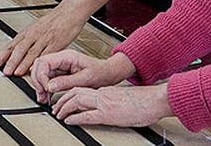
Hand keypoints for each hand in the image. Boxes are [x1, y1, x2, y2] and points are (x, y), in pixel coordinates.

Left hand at [0, 7, 87, 76]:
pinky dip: (41, 61)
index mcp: (28, 32)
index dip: (2, 56)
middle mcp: (34, 35)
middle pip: (20, 49)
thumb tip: (17, 52)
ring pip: (32, 52)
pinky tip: (37, 67)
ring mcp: (45, 39)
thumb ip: (28, 40)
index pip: (11, 45)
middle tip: (4, 71)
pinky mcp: (57, 43)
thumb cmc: (54, 20)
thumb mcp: (37, 28)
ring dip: (23, 63)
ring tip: (16, 73)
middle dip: (11, 61)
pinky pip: (47, 53)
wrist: (69, 12)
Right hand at [32, 51, 135, 103]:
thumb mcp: (85, 79)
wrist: (108, 74)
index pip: (44, 62)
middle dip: (37, 81)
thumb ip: (66, 82)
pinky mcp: (60, 73)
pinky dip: (45, 88)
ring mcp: (60, 65)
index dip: (41, 75)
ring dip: (40, 86)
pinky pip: (48, 79)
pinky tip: (46, 96)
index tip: (45, 88)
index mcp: (67, 56)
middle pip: (39, 66)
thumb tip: (50, 86)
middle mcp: (61, 59)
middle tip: (41, 94)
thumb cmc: (100, 73)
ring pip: (41, 73)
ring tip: (43, 98)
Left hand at [52, 83, 171, 126]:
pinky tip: (69, 121)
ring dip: (64, 107)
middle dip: (62, 99)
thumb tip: (109, 107)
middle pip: (75, 92)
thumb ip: (113, 100)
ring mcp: (104, 103)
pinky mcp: (108, 114)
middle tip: (55, 107)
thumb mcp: (124, 98)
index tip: (64, 100)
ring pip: (77, 100)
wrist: (155, 100)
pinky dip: (75, 118)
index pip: (82, 89)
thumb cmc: (144, 101)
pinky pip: (87, 115)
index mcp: (106, 91)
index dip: (69, 94)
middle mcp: (103, 94)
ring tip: (58, 114)